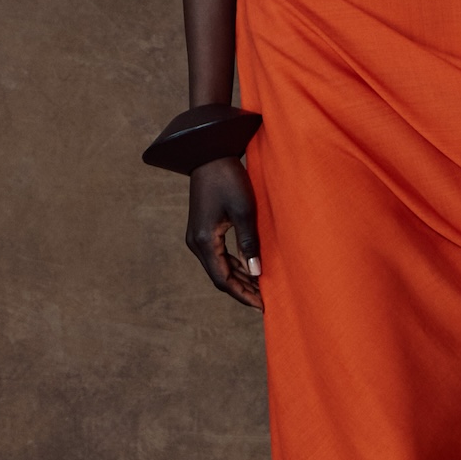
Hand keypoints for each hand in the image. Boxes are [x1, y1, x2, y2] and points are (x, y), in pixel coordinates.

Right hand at [186, 157, 262, 310]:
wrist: (209, 154)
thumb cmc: (228, 179)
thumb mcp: (244, 211)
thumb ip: (249, 243)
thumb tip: (256, 273)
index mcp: (204, 241)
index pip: (223, 279)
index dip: (243, 294)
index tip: (262, 305)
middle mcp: (196, 243)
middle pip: (220, 276)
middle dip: (242, 290)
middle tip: (265, 302)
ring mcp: (197, 237)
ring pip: (219, 267)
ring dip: (239, 278)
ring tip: (261, 289)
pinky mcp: (202, 230)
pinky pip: (218, 255)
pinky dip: (234, 265)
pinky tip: (250, 269)